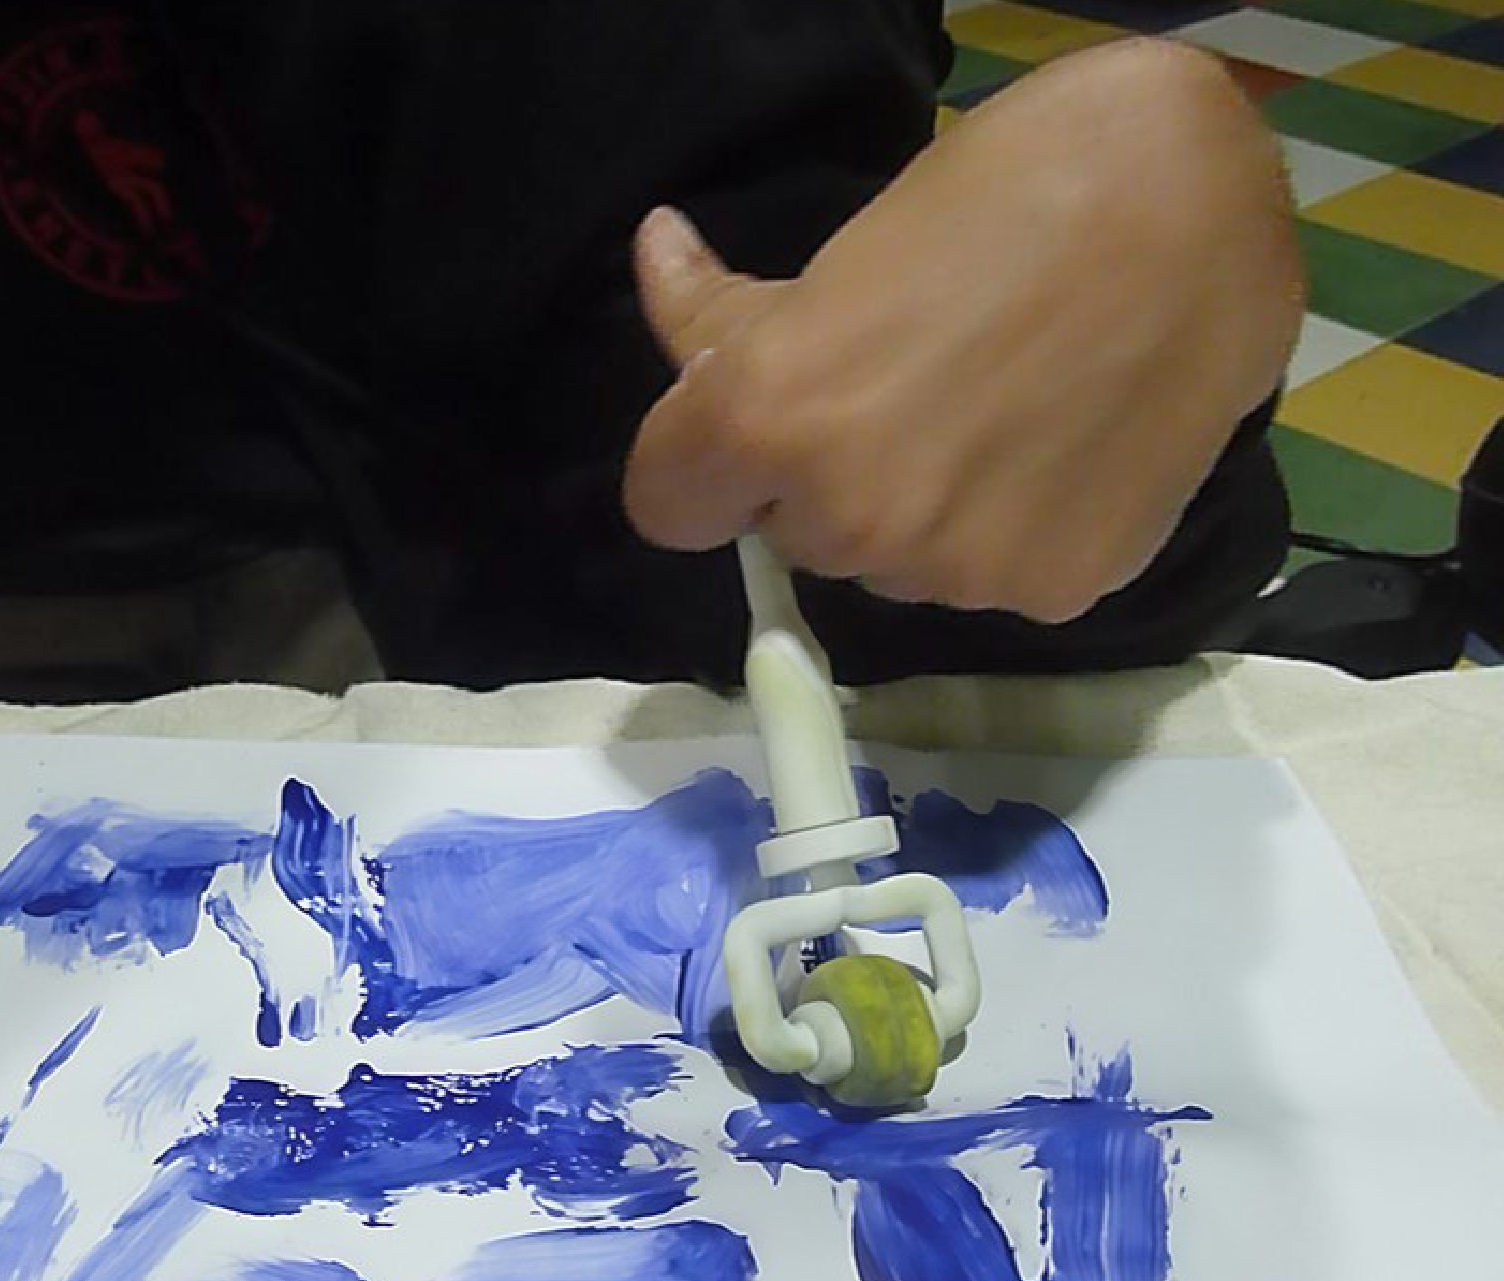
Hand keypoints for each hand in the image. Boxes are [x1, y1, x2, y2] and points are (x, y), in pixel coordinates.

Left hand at [624, 39, 1299, 623]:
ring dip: (922, 514)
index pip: (667, 506)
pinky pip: (993, 576)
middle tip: (911, 393)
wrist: (1196, 202)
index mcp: (770, 424)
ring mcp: (955, 571)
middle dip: (825, 478)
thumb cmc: (1004, 194)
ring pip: (896, 565)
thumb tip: (656, 256)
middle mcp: (849, 520)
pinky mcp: (1054, 591)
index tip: (743, 438)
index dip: (698, 469)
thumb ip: (724, 312)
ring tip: (1002, 413)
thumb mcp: (842, 253)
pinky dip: (1014, 531)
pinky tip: (1062, 449)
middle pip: (794, 536)